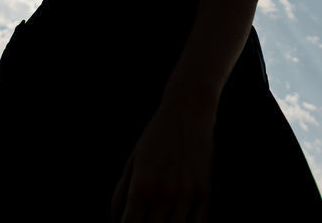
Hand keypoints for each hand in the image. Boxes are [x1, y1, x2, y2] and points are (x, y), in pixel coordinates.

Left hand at [109, 99, 214, 222]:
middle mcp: (164, 193)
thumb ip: (121, 193)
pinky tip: (179, 220)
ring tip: (160, 219)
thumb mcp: (132, 161)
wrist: (187, 110)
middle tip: (144, 220)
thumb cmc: (156, 136)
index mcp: (142, 185)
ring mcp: (187, 194)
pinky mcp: (205, 192)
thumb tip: (116, 220)